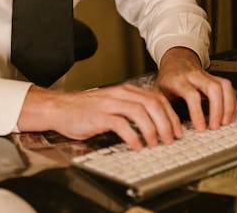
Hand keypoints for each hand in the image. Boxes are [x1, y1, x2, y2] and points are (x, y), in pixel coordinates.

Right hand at [16, 83, 183, 149]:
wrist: (59, 108)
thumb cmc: (84, 110)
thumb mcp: (111, 105)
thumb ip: (130, 110)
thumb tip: (153, 125)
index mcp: (125, 91)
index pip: (156, 98)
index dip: (170, 115)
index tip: (177, 130)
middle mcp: (120, 94)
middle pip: (152, 104)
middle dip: (166, 123)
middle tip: (171, 139)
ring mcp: (109, 104)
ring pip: (140, 112)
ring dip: (152, 129)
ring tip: (156, 143)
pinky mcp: (99, 115)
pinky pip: (121, 124)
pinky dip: (133, 136)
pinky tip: (137, 145)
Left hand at [155, 47, 236, 130]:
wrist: (175, 60)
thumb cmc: (168, 78)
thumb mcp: (158, 91)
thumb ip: (162, 108)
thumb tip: (167, 128)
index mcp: (179, 80)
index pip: (192, 95)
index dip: (198, 113)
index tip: (200, 128)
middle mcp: (195, 76)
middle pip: (213, 88)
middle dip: (217, 109)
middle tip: (216, 126)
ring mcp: (207, 75)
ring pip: (223, 86)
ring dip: (228, 106)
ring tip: (225, 122)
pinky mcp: (216, 78)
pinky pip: (228, 88)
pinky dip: (232, 102)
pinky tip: (230, 115)